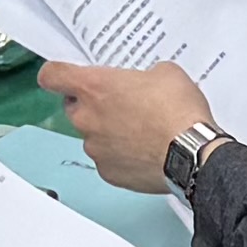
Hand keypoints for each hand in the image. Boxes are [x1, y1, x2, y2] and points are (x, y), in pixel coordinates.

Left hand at [41, 53, 215, 193]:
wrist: (193, 154)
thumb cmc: (178, 112)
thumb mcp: (166, 73)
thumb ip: (142, 75)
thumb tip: (145, 83)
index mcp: (94, 88)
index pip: (52, 75)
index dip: (56, 74)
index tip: (62, 75)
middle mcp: (87, 118)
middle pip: (74, 107)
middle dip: (93, 105)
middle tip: (122, 103)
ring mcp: (95, 148)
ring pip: (93, 136)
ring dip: (109, 132)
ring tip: (141, 131)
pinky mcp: (108, 172)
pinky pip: (108, 160)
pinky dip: (121, 156)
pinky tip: (144, 151)